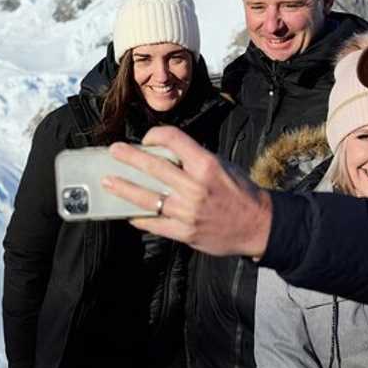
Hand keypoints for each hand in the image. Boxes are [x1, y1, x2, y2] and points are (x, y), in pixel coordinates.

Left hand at [102, 126, 272, 257]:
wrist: (259, 226)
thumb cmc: (241, 192)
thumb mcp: (223, 165)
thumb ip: (196, 159)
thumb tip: (168, 153)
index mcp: (206, 165)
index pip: (173, 140)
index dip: (156, 134)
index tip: (147, 138)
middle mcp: (195, 187)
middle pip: (154, 167)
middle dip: (129, 157)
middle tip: (114, 151)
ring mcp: (188, 212)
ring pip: (148, 198)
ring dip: (124, 188)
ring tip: (108, 181)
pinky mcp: (185, 233)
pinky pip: (155, 224)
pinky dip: (139, 218)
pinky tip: (127, 212)